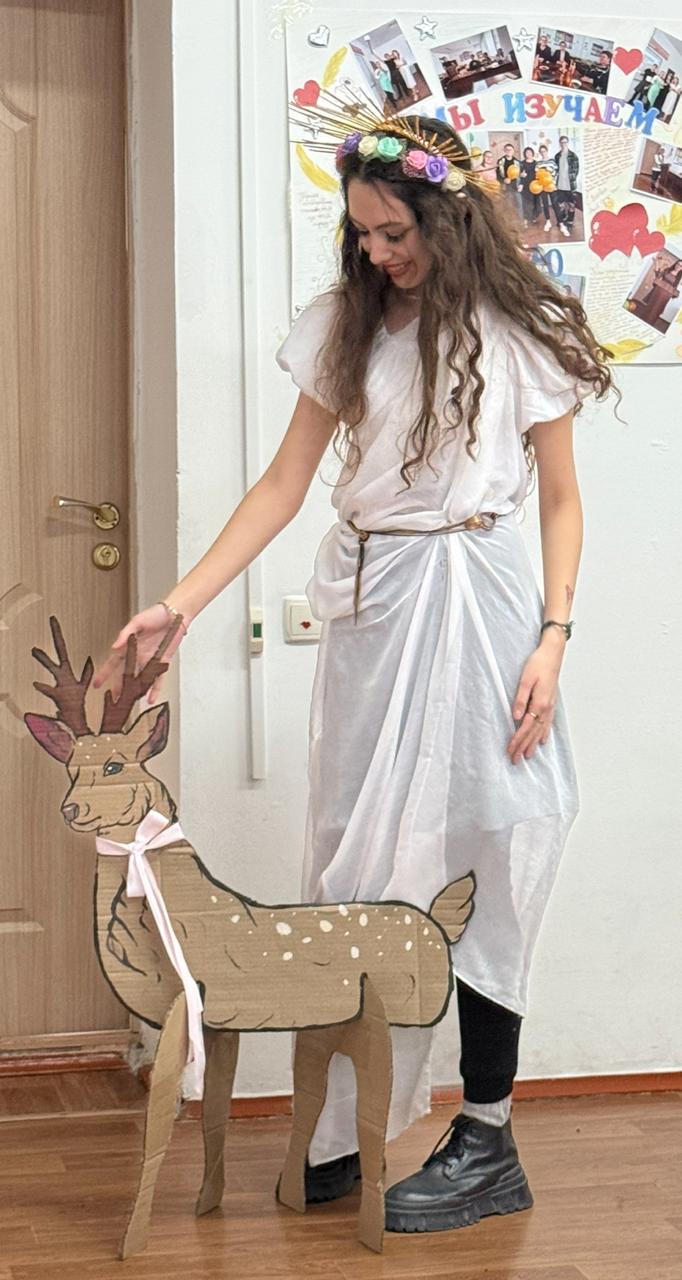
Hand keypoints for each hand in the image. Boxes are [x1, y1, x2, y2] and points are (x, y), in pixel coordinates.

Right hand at [92, 603, 186, 703]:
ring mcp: (150, 660)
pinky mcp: (163, 662)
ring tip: (129, 703)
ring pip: (140, 679)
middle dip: (119, 688)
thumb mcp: (137, 621)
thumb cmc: (156, 614)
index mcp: (129, 645)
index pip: (114, 662)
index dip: (105, 673)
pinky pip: (158, 678)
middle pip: (126, 675)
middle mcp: (138, 655)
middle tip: (113, 700)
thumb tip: (114, 646)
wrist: (175, 613)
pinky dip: (155, 689)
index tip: (97, 684)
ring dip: (135, 691)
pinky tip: (150, 698)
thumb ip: (125, 634)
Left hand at [507, 632, 564, 764]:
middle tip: (515, 760)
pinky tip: (542, 741)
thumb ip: (521, 699)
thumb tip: (516, 717)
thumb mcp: (525, 680)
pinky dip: (544, 734)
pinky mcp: (551, 702)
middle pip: (533, 733)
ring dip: (533, 744)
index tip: (510, 751)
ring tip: (528, 756)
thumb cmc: (538, 664)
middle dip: (523, 747)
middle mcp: (546, 708)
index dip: (517, 741)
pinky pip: (548, 723)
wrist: (552, 653)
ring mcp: (550, 706)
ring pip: (541, 730)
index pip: (525, 727)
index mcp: (539, 703)